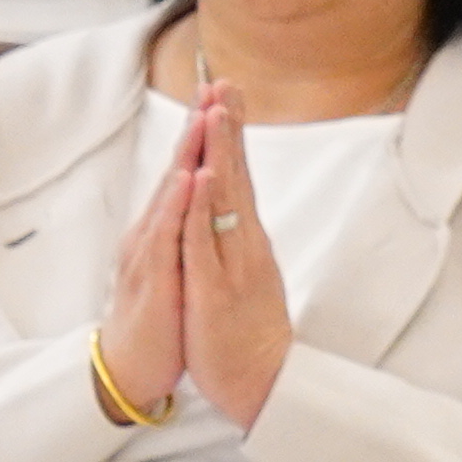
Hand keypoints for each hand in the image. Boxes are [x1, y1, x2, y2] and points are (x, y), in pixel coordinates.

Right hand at [98, 87, 219, 423]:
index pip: (186, 173)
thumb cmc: (157, 320)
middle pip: (177, 171)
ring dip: (188, 154)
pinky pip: (167, 237)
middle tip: (215, 86)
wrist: (129, 369)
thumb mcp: (175, 267)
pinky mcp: (153, 279)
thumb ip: (185, 232)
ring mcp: (149, 254)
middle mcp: (152, 233)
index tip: (223, 97)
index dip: (204, 136)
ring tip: (205, 117)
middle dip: (196, 128)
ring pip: (171, 195)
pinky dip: (178, 205)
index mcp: (162, 230)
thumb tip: (200, 203)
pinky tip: (190, 179)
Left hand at [180, 93, 299, 426]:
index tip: (225, 92)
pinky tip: (200, 179)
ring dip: (218, 154)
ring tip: (213, 113)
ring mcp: (231, 264)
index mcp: (243, 238)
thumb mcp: (239, 271)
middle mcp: (242, 243)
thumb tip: (230, 202)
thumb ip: (233, 236)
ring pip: (222, 200)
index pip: (235, 175)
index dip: (229, 134)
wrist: (260, 378)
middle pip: (234, 175)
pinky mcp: (216, 289)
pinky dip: (202, 209)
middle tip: (225, 83)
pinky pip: (206, 243)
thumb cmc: (245, 326)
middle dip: (227, 128)